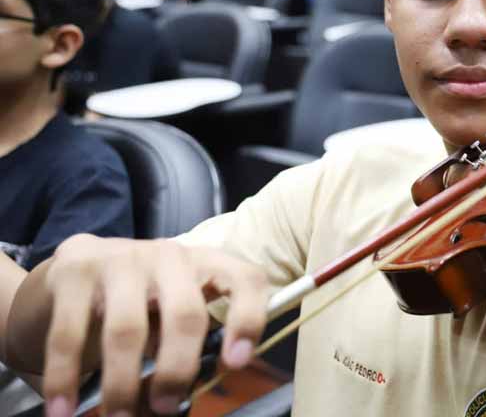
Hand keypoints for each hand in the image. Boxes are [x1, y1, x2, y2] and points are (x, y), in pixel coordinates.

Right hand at [37, 235, 269, 416]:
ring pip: (127, 328)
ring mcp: (122, 258)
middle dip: (177, 369)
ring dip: (123, 383)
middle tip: (167, 407)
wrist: (77, 268)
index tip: (236, 363)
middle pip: (186, 314)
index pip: (246, 280)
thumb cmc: (142, 301)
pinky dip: (65, 377)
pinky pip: (70, 333)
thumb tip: (174, 407)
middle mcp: (170, 255)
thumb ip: (182, 350)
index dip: (249, 319)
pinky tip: (63, 408)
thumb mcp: (171, 317)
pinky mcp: (75, 269)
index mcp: (207, 264)